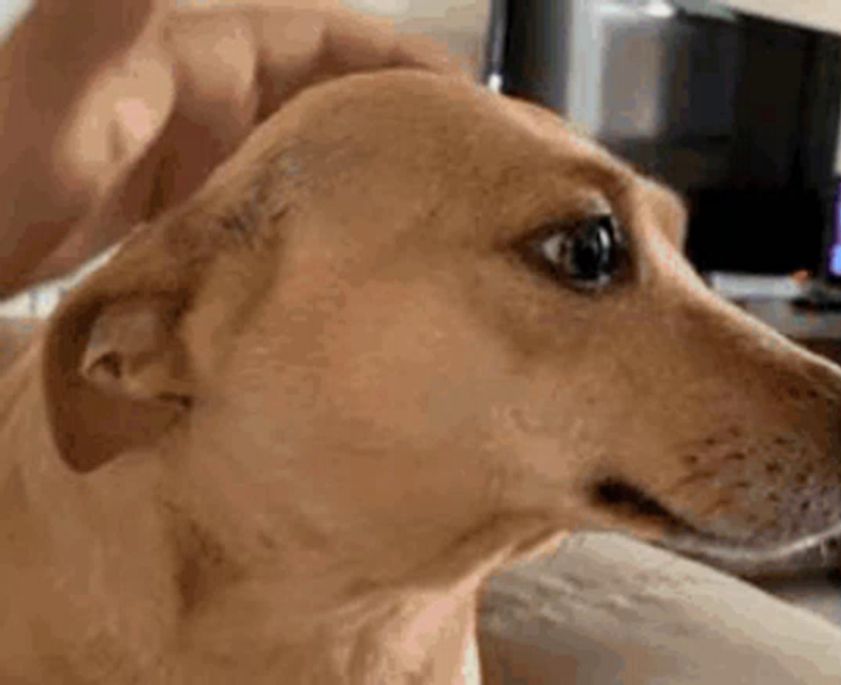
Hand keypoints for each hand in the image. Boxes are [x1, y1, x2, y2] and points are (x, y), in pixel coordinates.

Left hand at [0, 0, 464, 297]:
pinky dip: (323, 228)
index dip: (410, 64)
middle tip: (475, 183)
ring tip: (435, 230)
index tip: (474, 106)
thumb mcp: (65, 71)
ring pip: (317, 161)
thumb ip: (115, 2)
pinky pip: (282, 210)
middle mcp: (222, 95)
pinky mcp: (197, 210)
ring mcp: (210, 155)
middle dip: (408, 133)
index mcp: (209, 46)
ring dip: (372, 186)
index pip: (337, 40)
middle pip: (341, 104)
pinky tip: (354, 266)